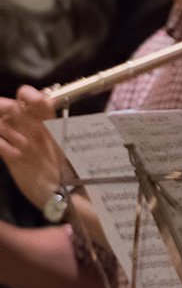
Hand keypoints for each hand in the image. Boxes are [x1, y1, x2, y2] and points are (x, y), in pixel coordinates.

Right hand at [0, 85, 64, 207]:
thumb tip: (46, 99)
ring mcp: (18, 141)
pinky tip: (16, 155)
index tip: (28, 99)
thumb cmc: (69, 167)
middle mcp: (30, 128)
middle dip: (6, 107)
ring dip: (6, 129)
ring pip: (0, 123)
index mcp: (46, 121)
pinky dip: (3, 145)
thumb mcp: (67, 144)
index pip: (32, 98)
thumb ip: (55, 122)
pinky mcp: (10, 157)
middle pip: (9, 106)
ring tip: (22, 145)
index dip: (28, 95)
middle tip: (13, 117)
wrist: (63, 193)